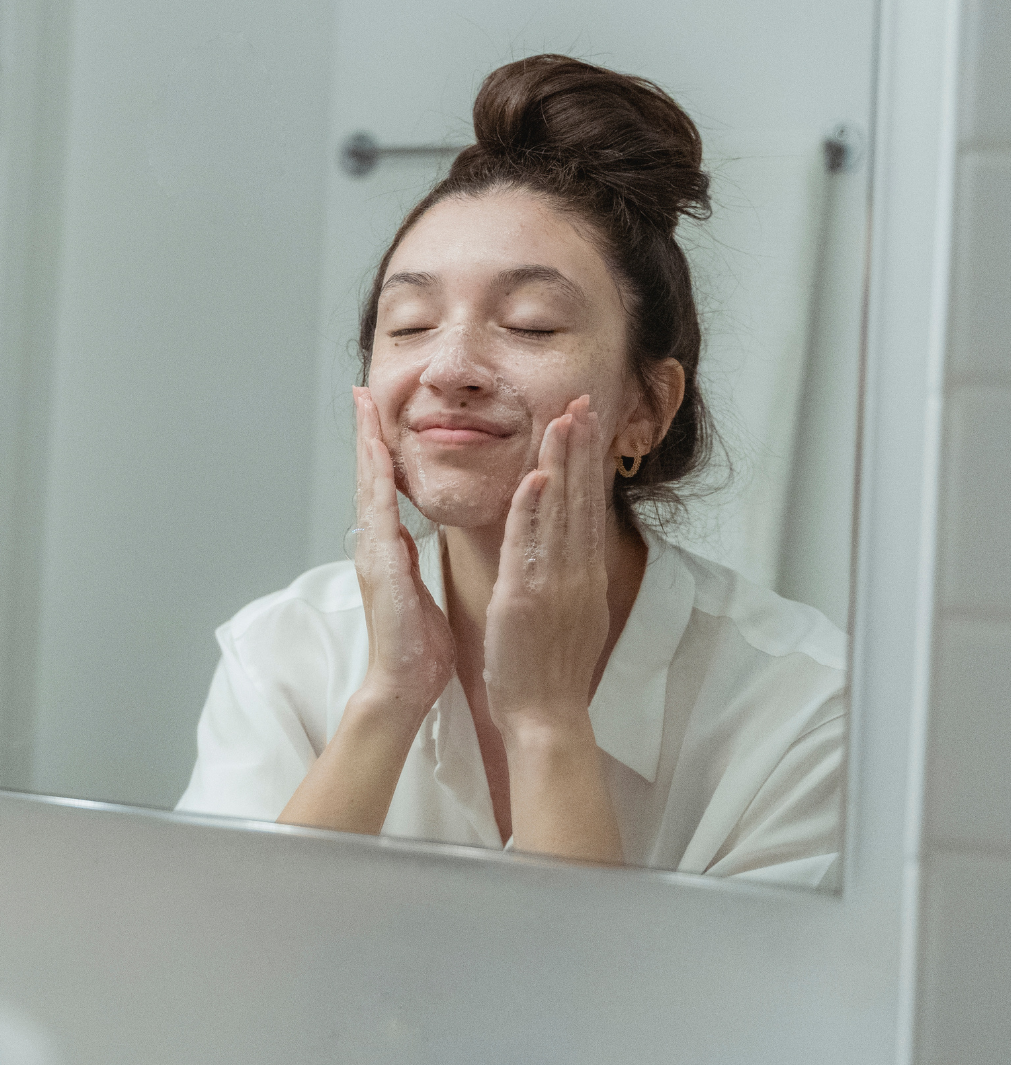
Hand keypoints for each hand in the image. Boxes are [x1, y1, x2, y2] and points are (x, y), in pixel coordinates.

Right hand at [350, 385, 455, 717]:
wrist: (404, 686)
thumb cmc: (417, 648)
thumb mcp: (419, 591)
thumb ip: (411, 563)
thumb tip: (409, 542)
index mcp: (388, 549)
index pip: (384, 488)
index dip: (381, 450)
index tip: (379, 415)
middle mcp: (375, 545)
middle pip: (369, 477)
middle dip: (366, 434)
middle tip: (363, 393)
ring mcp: (373, 554)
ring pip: (369, 486)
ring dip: (367, 445)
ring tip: (365, 408)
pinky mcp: (380, 566)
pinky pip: (380, 513)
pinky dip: (377, 480)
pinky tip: (378, 454)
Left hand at [483, 394, 610, 741]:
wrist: (546, 715)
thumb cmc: (548, 669)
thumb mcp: (568, 611)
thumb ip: (568, 574)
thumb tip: (569, 544)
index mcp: (584, 574)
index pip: (589, 505)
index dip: (589, 461)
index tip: (588, 421)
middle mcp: (577, 572)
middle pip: (582, 498)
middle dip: (582, 447)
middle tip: (584, 400)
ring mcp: (555, 583)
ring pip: (560, 511)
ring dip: (562, 463)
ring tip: (564, 418)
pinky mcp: (527, 597)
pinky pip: (530, 545)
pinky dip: (533, 510)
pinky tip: (536, 477)